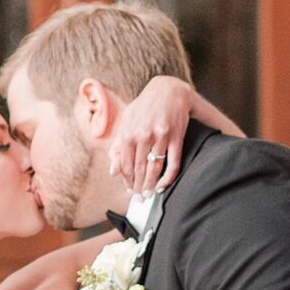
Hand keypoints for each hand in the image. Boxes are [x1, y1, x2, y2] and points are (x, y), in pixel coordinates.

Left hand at [110, 75, 193, 195]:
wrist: (168, 90)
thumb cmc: (145, 107)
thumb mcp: (126, 122)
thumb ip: (118, 147)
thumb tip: (113, 171)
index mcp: (128, 132)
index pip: (125, 165)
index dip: (127, 180)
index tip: (129, 190)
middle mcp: (143, 135)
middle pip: (139, 169)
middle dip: (138, 187)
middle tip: (139, 199)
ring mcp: (160, 136)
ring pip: (154, 168)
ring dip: (151, 185)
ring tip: (149, 195)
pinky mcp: (176, 137)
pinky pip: (172, 163)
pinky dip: (168, 177)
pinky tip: (162, 185)